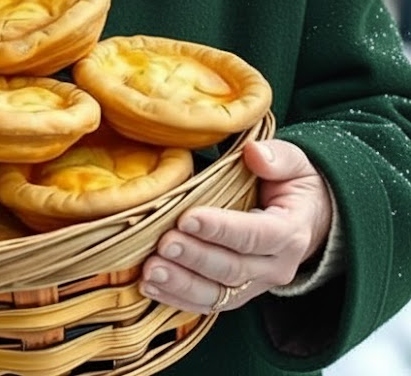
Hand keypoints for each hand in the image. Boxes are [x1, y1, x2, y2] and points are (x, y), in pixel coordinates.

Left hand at [140, 138, 332, 313]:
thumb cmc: (291, 184)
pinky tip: (150, 287)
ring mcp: (254, 285)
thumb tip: (255, 154)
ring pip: (217, 293)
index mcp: (290, 233)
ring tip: (151, 270)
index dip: (220, 229)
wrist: (306, 220)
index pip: (255, 235)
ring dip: (181, 283)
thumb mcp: (294, 163)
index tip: (187, 219)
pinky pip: (206, 303)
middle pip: (232, 267)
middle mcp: (274, 267)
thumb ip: (278, 157)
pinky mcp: (235, 294)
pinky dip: (177, 298)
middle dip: (194, 256)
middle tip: (164, 243)